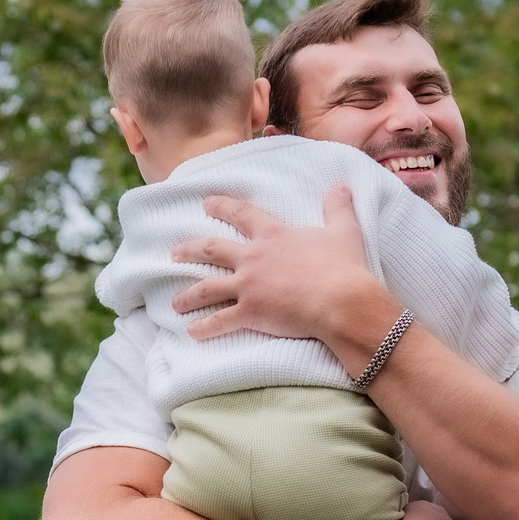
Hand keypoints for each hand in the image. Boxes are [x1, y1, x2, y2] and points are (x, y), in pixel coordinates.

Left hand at [170, 187, 388, 346]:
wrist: (342, 301)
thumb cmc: (344, 267)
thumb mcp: (345, 230)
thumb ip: (338, 207)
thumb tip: (341, 187)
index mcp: (273, 235)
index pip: (241, 214)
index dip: (222, 206)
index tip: (205, 203)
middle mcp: (254, 257)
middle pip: (212, 249)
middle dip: (189, 250)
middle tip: (174, 253)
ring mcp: (248, 285)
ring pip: (207, 288)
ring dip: (189, 296)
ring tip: (175, 303)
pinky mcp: (250, 312)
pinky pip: (220, 321)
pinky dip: (204, 327)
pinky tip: (192, 332)